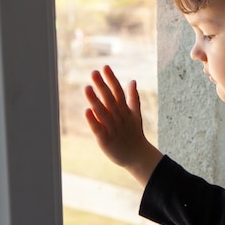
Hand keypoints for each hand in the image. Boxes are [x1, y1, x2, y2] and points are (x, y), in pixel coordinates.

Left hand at [84, 65, 162, 185]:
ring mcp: (113, 128)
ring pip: (103, 112)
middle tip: (94, 73)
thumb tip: (133, 80)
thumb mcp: (135, 114)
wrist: (137, 156)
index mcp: (125, 111)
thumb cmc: (134, 134)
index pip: (118, 92)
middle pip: (110, 99)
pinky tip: (87, 111)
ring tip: (87, 88)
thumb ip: (133, 97)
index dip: (111, 80)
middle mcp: (119, 118)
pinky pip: (99, 129)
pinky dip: (93, 121)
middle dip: (102, 86)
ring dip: (95, 100)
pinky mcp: (106, 140)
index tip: (105, 67)